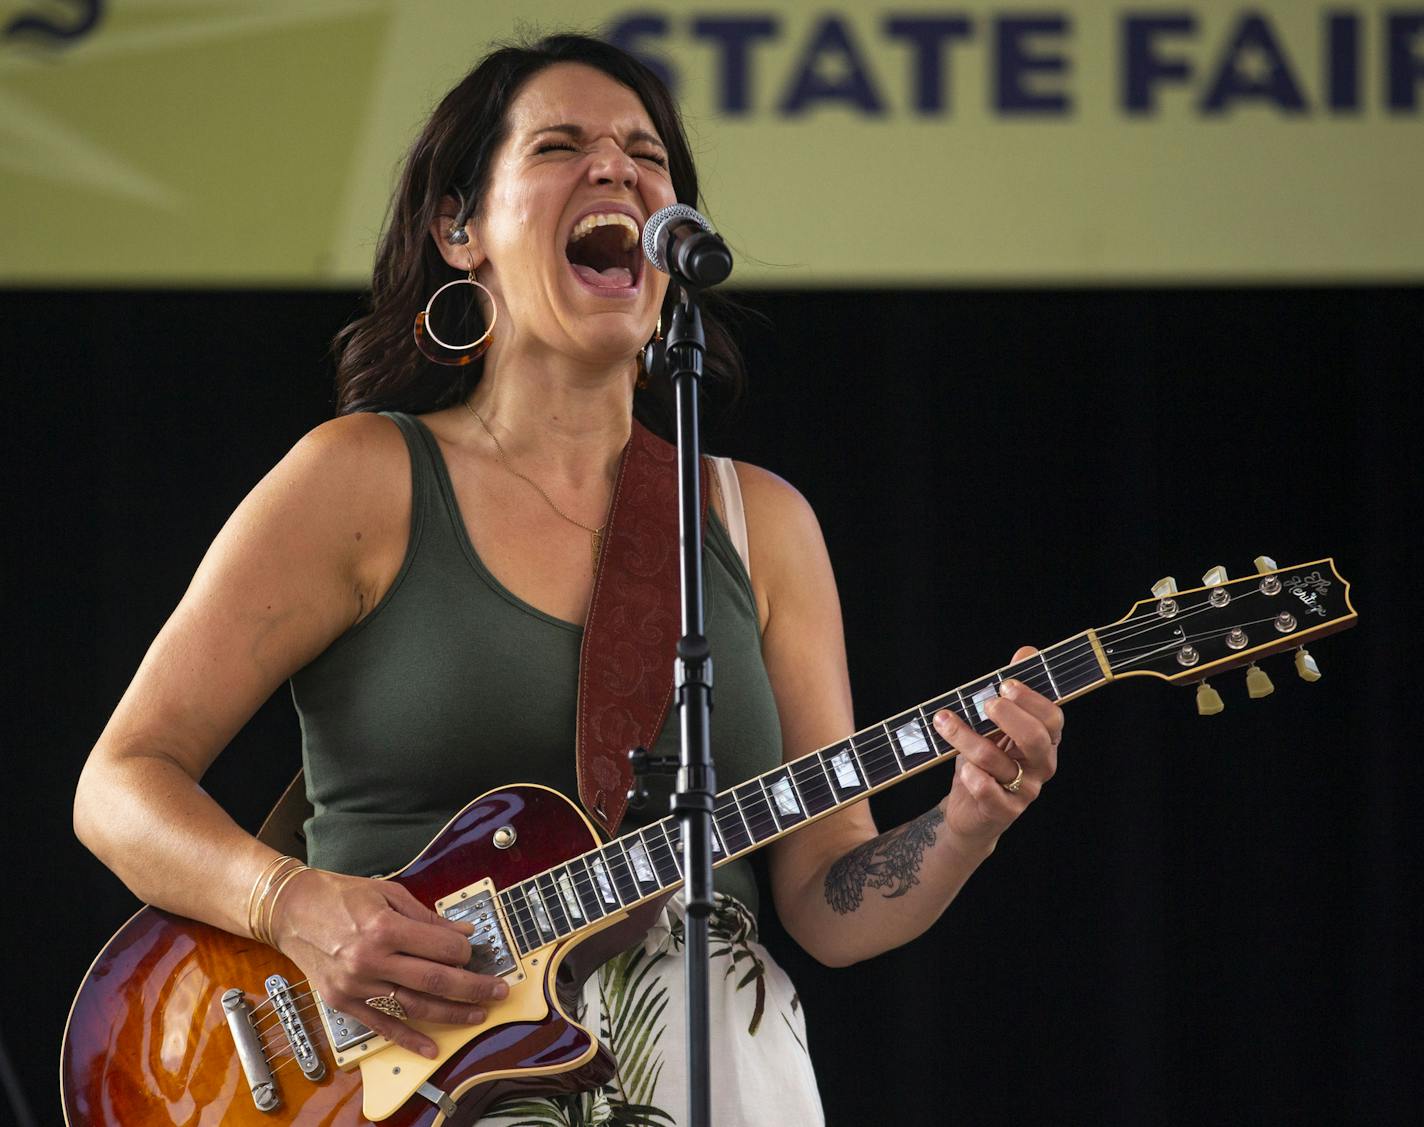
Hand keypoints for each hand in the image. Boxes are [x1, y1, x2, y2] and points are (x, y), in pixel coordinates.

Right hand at [269, 868, 508, 1058]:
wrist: (291, 910)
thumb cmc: (342, 895)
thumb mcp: (388, 893)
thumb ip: (427, 917)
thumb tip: (463, 934)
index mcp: (384, 928)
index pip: (441, 949)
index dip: (465, 952)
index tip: (475, 952)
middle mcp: (371, 960)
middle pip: (435, 981)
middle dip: (473, 987)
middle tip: (499, 991)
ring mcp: (356, 985)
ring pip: (414, 1006)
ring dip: (451, 1013)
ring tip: (478, 1013)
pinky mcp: (344, 1002)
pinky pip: (382, 1026)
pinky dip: (409, 1039)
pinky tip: (432, 1047)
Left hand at [933, 645, 1063, 850]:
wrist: (970, 811)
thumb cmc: (986, 760)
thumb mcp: (996, 724)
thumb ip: (1011, 692)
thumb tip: (1027, 652)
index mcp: (1044, 740)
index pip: (1053, 718)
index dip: (1031, 700)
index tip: (1005, 683)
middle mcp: (1040, 765)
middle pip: (1036, 739)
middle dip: (1009, 717)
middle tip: (985, 703)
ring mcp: (1024, 790)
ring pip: (1001, 762)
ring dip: (968, 738)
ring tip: (943, 721)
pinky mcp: (1004, 811)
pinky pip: (991, 794)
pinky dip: (975, 778)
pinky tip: (963, 769)